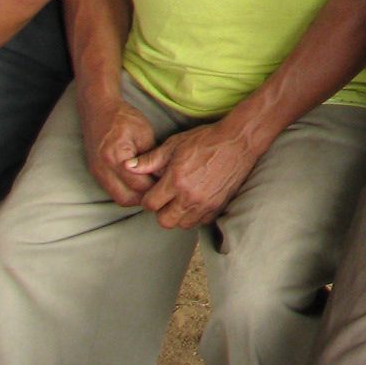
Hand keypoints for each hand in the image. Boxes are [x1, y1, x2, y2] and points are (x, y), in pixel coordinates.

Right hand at [80, 95, 161, 207]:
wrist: (98, 108)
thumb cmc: (123, 118)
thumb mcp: (144, 133)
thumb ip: (151, 157)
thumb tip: (162, 175)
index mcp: (116, 158)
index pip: (139, 185)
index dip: (155, 187)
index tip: (167, 184)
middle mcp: (102, 169)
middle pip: (126, 199)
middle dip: (144, 198)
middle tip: (159, 190)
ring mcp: (96, 173)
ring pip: (118, 198)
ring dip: (135, 196)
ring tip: (151, 187)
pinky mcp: (95, 173)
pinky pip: (112, 191)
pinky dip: (126, 191)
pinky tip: (138, 184)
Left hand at [132, 118, 263, 228]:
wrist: (238, 141)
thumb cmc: (205, 140)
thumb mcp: (174, 145)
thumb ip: (150, 160)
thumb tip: (127, 166)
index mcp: (176, 180)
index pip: (150, 204)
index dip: (149, 198)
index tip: (155, 190)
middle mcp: (189, 196)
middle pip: (164, 221)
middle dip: (161, 211)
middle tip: (166, 197)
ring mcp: (205, 204)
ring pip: (182, 224)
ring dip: (177, 215)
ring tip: (180, 199)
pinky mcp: (218, 206)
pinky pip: (200, 222)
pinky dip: (194, 216)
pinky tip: (194, 201)